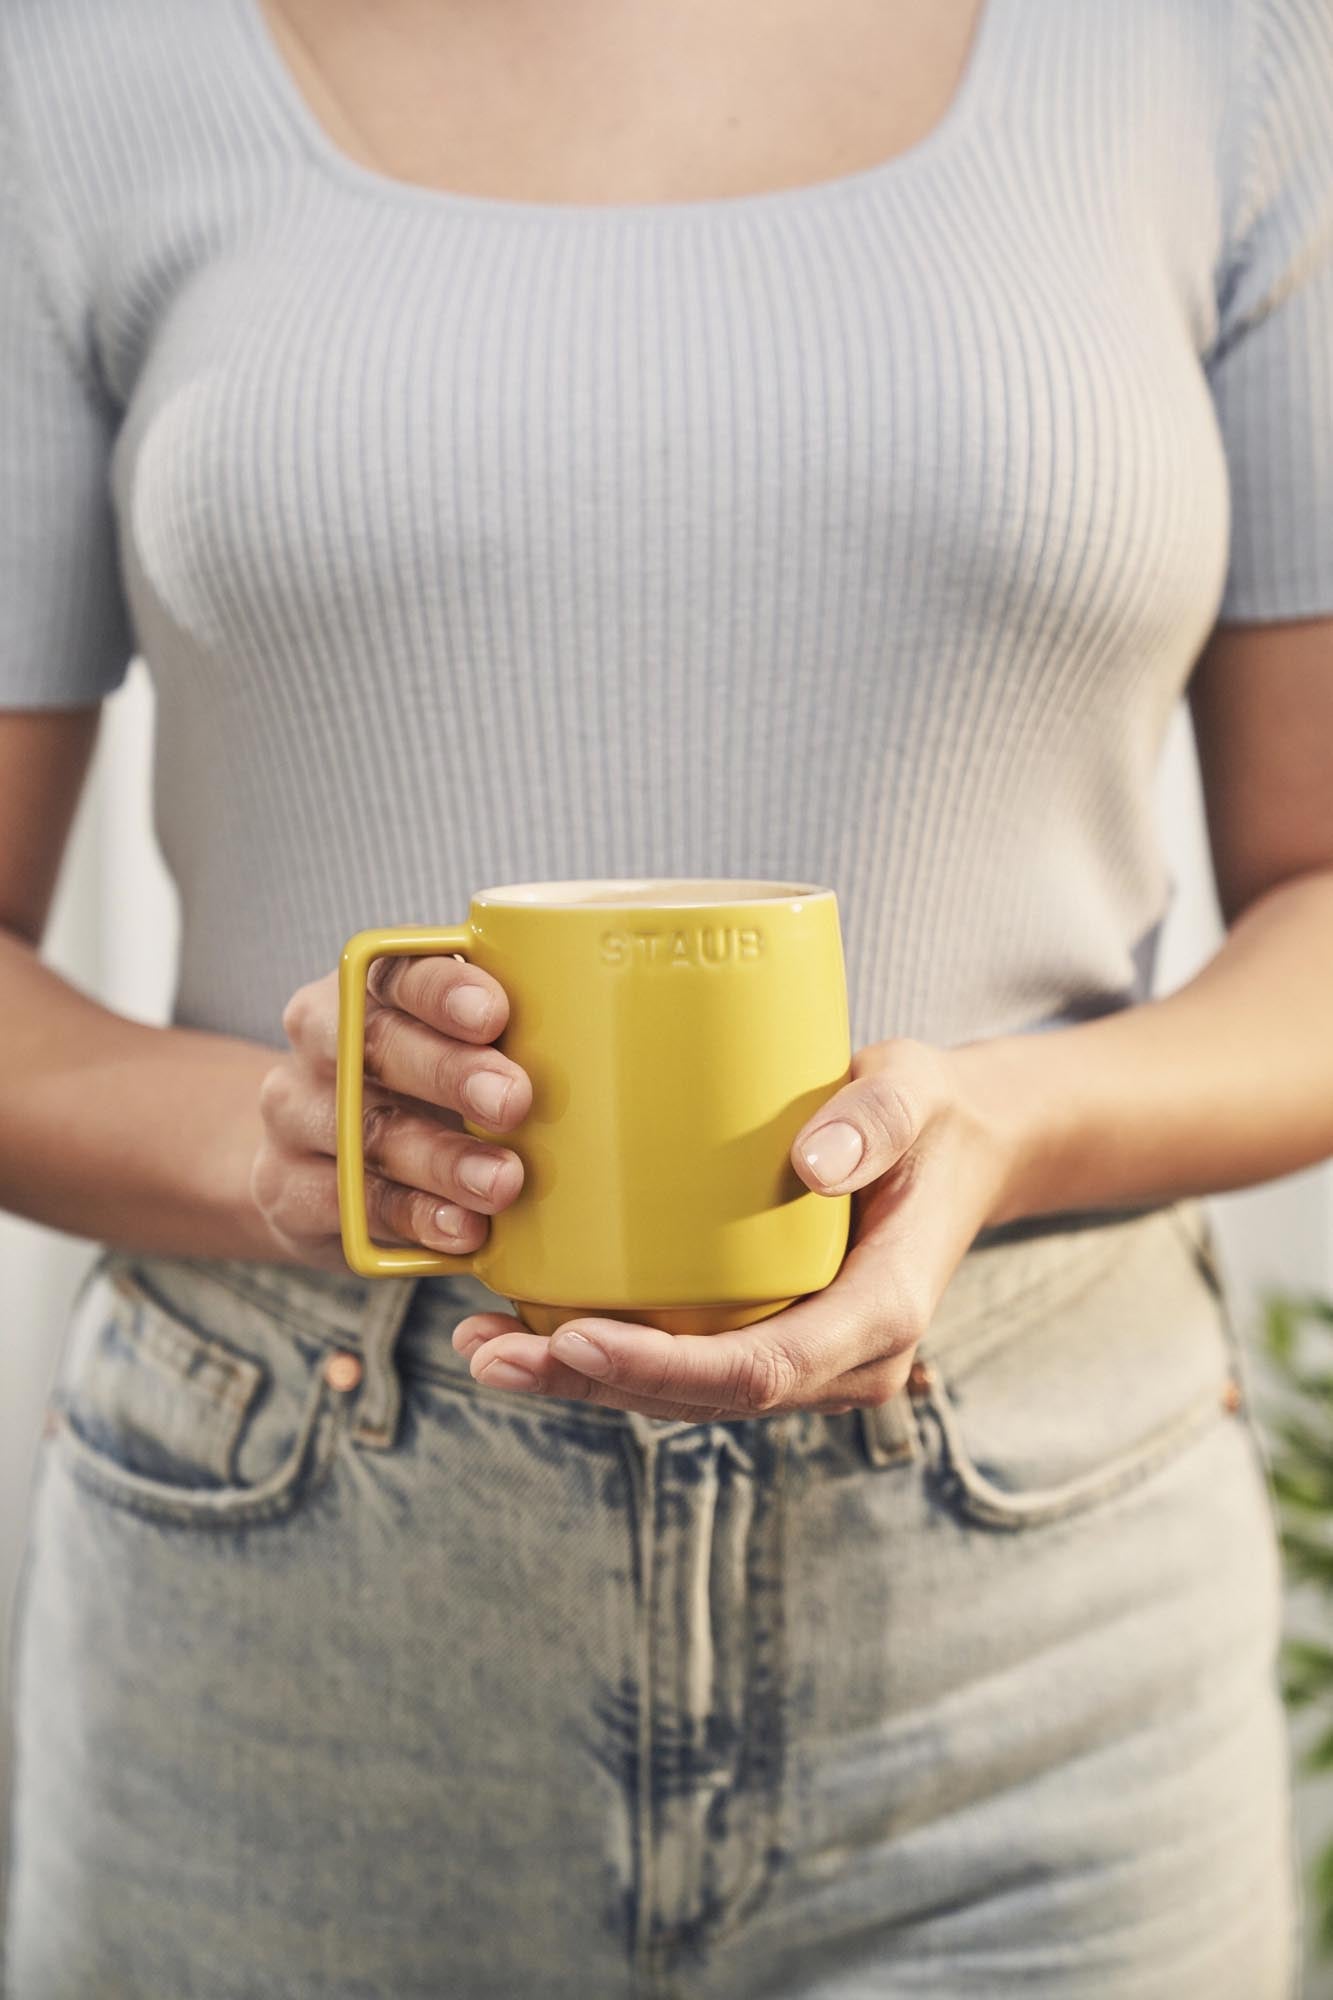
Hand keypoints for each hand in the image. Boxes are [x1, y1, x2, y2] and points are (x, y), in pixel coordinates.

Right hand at [249, 954, 531, 1269]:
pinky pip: (350, 1205)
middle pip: (375, 1046)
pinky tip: (463, 1230)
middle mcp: (320, 1043)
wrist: (319, 1159)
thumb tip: (612, 1034)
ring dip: (439, 1159)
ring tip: (503, 1181)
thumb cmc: (425, 1088)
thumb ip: (510, 1034)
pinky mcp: (287, 1190)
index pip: (395, 970)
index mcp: (366, 987)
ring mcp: (295, 1117)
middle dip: (449, 1073)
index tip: (494, 1013)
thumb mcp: (458, 1047)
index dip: (441, 988)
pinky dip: (412, 1218)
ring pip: (365, 1133)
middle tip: (514, 1099)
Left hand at [452, 1037, 1021, 1417]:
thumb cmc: (930, 1116)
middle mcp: (840, 1360)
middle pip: (703, 1398)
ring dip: (581, 1381)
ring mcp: (804, 1358)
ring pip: (683, 1396)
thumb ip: (879, 1117)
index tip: (574, 1338)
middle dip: (591, 1385)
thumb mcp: (918, 1091)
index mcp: (880, 1315)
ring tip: (481, 1347)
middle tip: (487, 1350)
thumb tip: (817, 1160)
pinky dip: (606, 1355)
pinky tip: (528, 1326)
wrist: (959, 1149)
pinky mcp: (769, 1335)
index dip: (661, 1368)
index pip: (760, 1370)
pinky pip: (683, 1364)